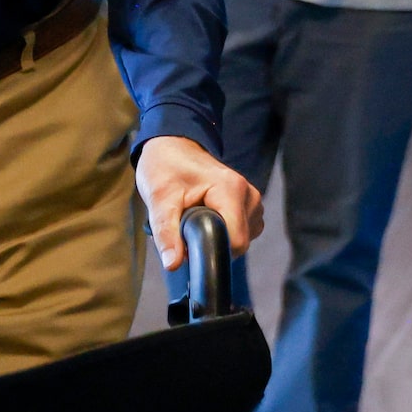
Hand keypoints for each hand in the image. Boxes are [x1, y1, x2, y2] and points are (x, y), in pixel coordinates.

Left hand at [136, 135, 264, 270]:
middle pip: (238, 242)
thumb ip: (167, 233)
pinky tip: (206, 217)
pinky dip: (223, 231)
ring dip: (216, 236)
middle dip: (210, 242)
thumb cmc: (165, 166)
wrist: (173, 146)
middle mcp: (249, 195)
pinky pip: (241, 232)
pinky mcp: (249, 206)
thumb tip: (173, 264)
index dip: (210, 249)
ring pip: (240, 239)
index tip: (187, 241)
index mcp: (231, 190)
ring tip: (194, 216)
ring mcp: (252, 201)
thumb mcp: (158, 199)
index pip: (235, 241)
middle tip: (185, 223)